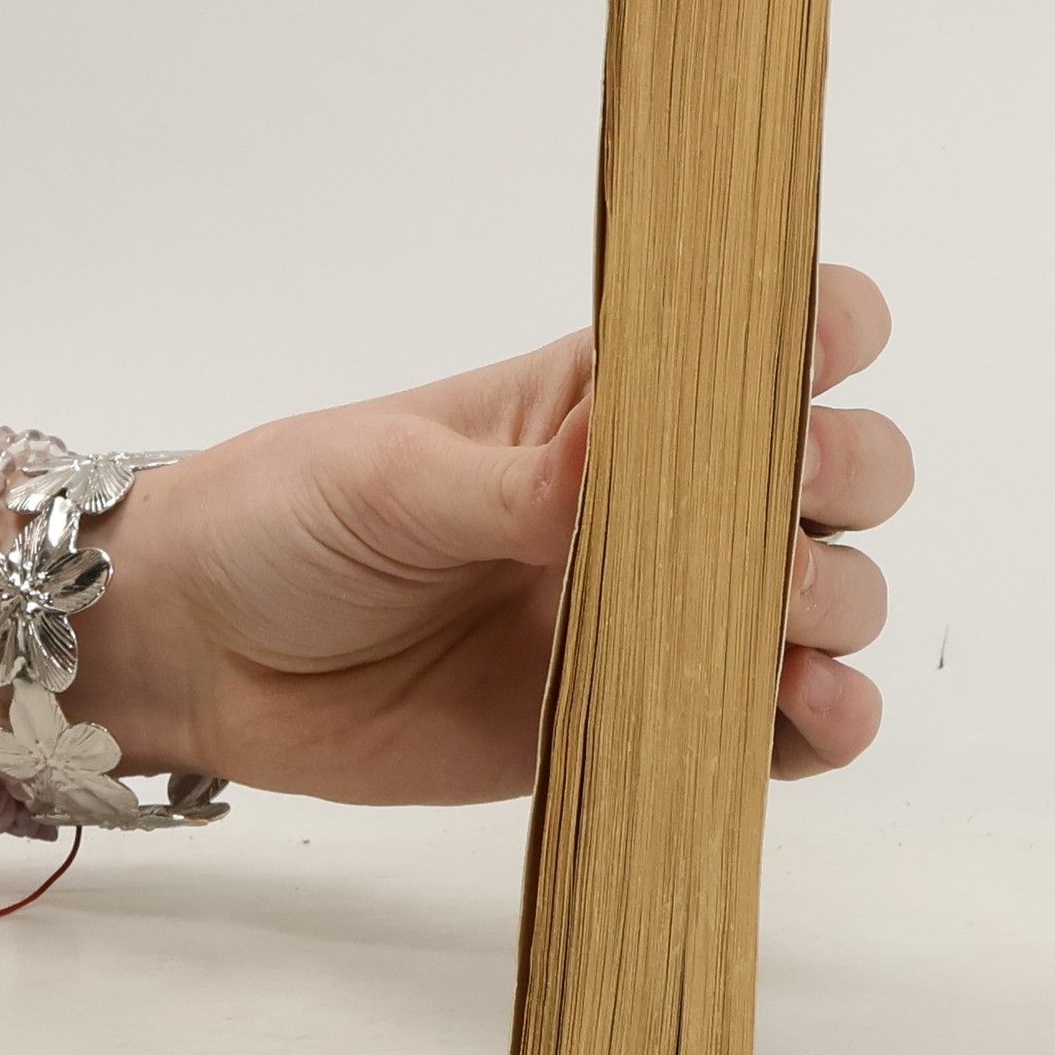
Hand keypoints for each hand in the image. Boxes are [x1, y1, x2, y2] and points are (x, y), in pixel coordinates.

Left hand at [90, 266, 912, 804]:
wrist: (211, 653)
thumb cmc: (291, 519)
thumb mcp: (390, 476)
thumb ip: (514, 485)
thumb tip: (622, 464)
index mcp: (608, 402)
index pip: (759, 340)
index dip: (819, 329)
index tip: (819, 353)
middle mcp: (662, 501)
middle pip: (837, 468)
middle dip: (842, 475)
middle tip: (780, 505)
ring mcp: (665, 615)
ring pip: (830, 596)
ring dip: (838, 604)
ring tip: (778, 624)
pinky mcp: (648, 717)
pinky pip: (773, 725)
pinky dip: (822, 721)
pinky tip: (816, 710)